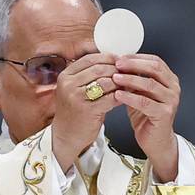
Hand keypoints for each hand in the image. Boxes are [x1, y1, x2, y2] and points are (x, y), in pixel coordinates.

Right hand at [52, 53, 121, 171]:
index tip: (120, 60)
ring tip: (127, 86)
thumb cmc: (75, 111)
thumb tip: (114, 60)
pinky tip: (123, 98)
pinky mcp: (87, 110)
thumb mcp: (76, 89)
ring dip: (119, 83)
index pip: (90, 58)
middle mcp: (68, 84)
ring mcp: (76, 97)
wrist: (67, 136)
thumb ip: (89, 75)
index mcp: (65, 76)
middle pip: (99, 68)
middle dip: (116, 70)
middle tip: (128, 73)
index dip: (108, 57)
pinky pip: (110, 98)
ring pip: (105, 81)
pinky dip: (119, 96)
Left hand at [112, 54, 180, 181]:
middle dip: (134, 64)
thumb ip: (133, 80)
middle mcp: (173, 88)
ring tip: (115, 77)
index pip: (155, 61)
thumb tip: (118, 65)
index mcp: (169, 80)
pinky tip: (118, 95)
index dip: (137, 57)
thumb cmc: (146, 117)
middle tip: (117, 64)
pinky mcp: (165, 114)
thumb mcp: (139, 93)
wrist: (155, 141)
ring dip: (130, 79)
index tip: (120, 57)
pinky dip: (130, 97)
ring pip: (150, 84)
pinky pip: (145, 102)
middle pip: (155, 68)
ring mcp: (171, 101)